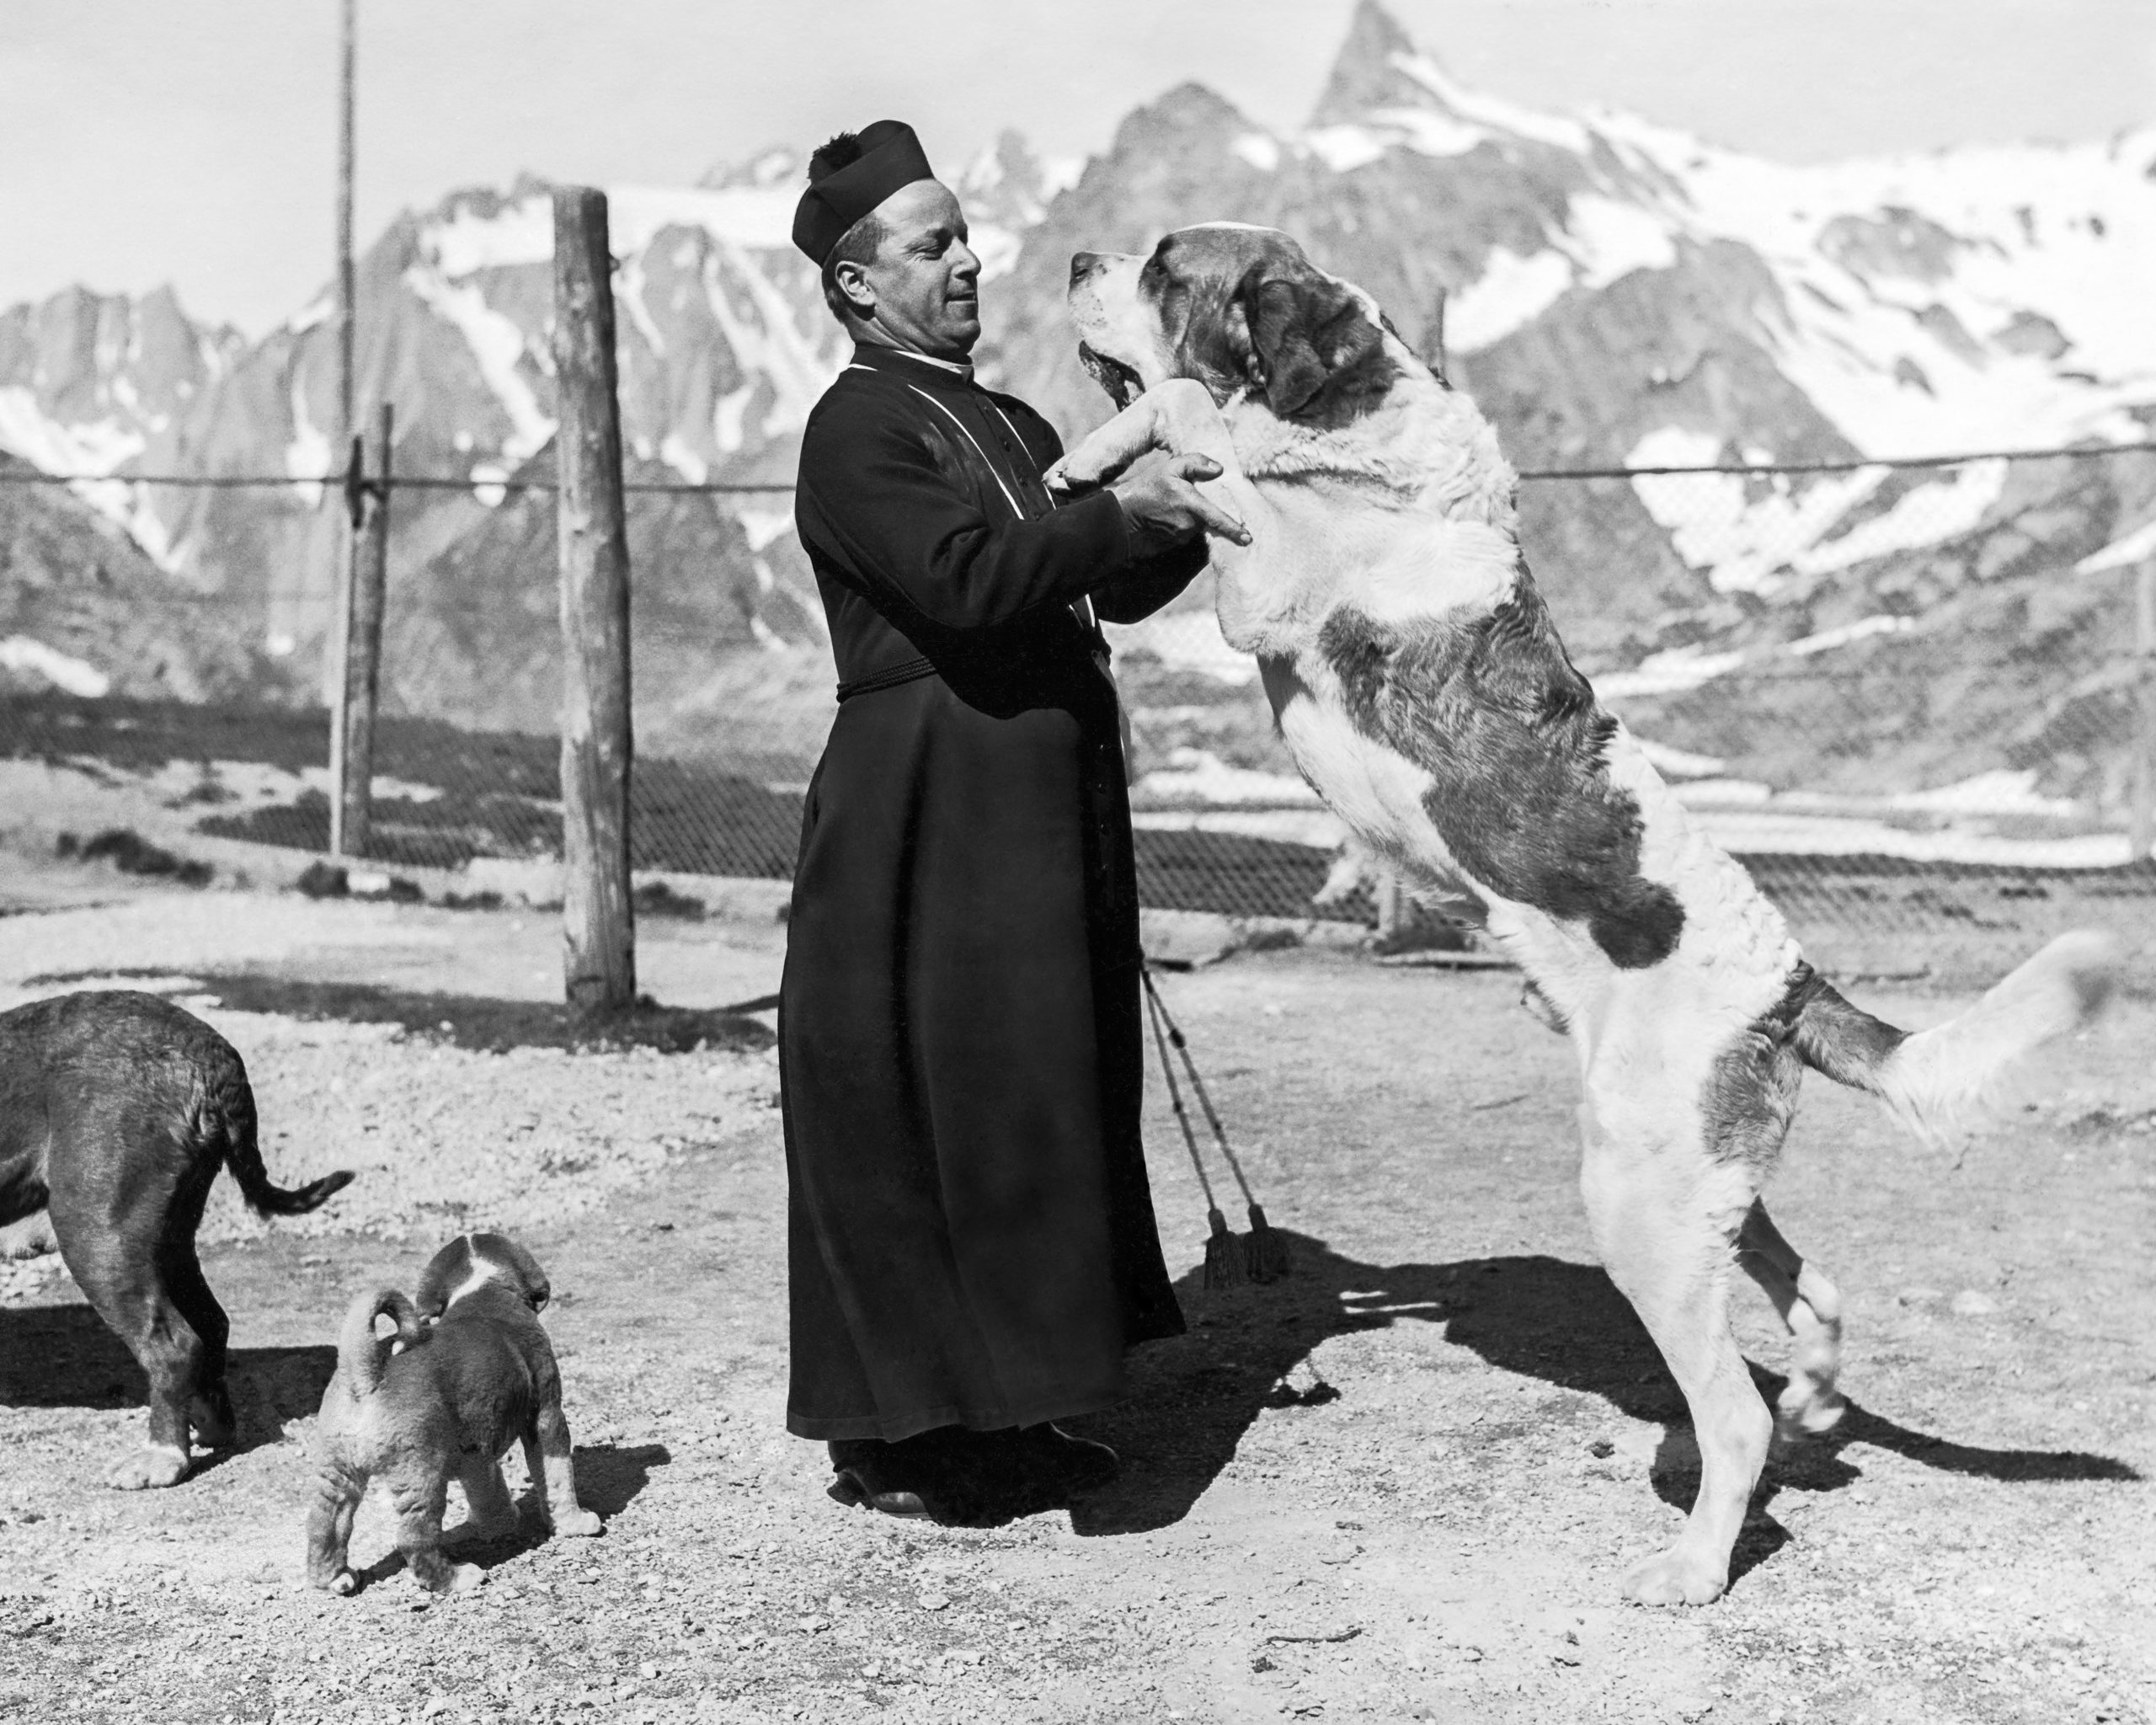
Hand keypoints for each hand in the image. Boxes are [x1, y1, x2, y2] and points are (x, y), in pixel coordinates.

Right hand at [1107, 452, 1251, 550]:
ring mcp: (1183, 535)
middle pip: (1211, 518)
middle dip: (1210, 510)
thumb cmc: (1148, 487)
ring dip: (1197, 515)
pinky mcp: (1177, 541)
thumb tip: (1219, 469)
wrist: (1125, 513)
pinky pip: (1190, 531)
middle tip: (1193, 498)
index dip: (1233, 529)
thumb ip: (1196, 463)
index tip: (1247, 538)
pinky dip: (1188, 522)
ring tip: (1179, 503)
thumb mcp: (1170, 467)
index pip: (1218, 518)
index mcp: (1191, 505)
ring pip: (1201, 524)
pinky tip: (1175, 513)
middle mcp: (1190, 524)